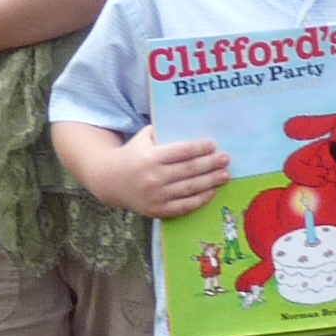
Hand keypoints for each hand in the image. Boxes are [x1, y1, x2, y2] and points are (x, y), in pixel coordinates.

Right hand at [114, 124, 231, 221]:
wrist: (109, 181)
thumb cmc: (132, 155)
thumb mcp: (143, 138)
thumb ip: (162, 131)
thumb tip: (190, 125)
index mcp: (150, 157)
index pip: (181, 151)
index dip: (199, 148)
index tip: (213, 145)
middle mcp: (153, 177)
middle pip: (189, 170)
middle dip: (210, 164)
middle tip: (226, 159)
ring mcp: (156, 196)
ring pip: (189, 188)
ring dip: (210, 181)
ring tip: (225, 175)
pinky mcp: (157, 210)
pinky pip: (183, 206)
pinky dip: (199, 200)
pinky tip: (211, 192)